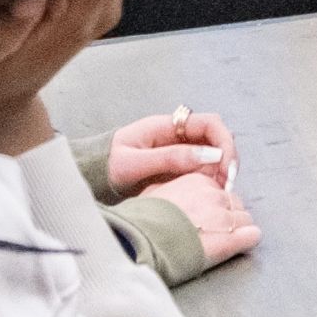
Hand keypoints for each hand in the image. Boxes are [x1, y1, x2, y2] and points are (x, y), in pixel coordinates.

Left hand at [105, 107, 233, 195]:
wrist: (90, 174)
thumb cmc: (107, 165)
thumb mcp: (134, 163)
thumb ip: (171, 158)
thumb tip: (210, 156)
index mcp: (166, 126)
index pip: (210, 124)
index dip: (225, 143)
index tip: (226, 168)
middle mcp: (176, 133)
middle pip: (216, 138)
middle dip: (226, 160)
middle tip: (226, 186)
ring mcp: (178, 148)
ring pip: (212, 154)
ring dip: (220, 171)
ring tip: (217, 192)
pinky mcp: (176, 164)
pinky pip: (201, 167)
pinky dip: (209, 179)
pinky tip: (205, 193)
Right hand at [136, 170, 261, 268]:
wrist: (141, 243)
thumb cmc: (142, 221)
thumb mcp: (152, 193)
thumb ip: (170, 188)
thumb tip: (172, 191)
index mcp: (197, 182)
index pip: (220, 191)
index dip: (214, 206)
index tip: (204, 217)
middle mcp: (214, 196)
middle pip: (235, 205)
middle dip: (227, 218)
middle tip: (211, 231)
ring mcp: (224, 218)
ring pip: (245, 220)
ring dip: (237, 230)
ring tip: (220, 241)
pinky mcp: (231, 240)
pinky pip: (252, 235)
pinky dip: (248, 240)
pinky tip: (240, 244)